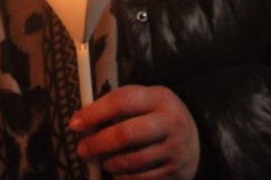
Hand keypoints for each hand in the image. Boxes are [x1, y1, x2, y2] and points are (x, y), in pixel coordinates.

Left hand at [70, 84, 199, 178]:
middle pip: (126, 134)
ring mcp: (176, 150)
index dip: (95, 113)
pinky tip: (117, 172)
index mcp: (159, 98)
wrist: (195, 139)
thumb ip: (116, 106)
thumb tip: (79, 120)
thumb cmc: (156, 116)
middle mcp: (170, 123)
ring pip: (133, 161)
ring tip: (101, 161)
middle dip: (98, 144)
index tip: (75, 124)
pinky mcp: (176, 172)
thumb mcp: (144, 101)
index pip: (122, 102)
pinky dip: (124, 177)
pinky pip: (142, 179)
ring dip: (110, 163)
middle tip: (82, 149)